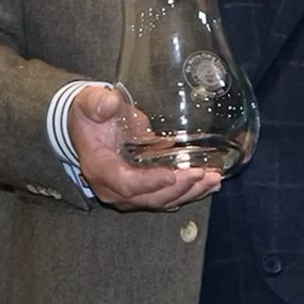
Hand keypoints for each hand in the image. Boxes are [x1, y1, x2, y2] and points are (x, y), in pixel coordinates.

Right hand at [69, 86, 220, 210]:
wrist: (90, 126)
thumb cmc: (92, 115)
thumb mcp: (90, 103)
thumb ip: (98, 103)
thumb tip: (111, 102)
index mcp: (99, 167)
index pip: (126, 183)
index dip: (150, 182)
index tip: (172, 175)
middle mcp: (113, 187)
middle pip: (150, 197)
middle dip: (180, 188)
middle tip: (203, 175)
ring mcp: (129, 194)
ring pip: (162, 201)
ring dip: (190, 192)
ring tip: (213, 180)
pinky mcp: (143, 192)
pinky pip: (167, 198)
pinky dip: (190, 192)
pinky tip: (208, 185)